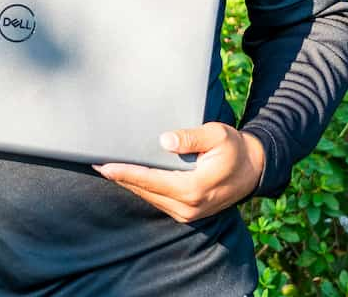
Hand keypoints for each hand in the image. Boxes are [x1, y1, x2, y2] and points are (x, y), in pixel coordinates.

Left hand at [93, 122, 264, 222]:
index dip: (126, 172)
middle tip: (94, 162)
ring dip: (128, 183)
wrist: (253, 169)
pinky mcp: (187, 211)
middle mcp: (188, 206)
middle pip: (145, 190)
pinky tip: (127, 177)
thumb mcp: (217, 135)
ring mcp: (188, 212)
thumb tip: (163, 140)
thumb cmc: (234, 148)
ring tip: (105, 168)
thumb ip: (190, 137)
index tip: (104, 165)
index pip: (151, 180)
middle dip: (120, 177)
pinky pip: (157, 199)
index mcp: (194, 187)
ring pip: (149, 197)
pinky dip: (141, 188)